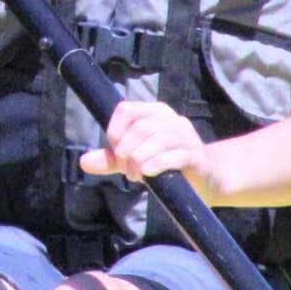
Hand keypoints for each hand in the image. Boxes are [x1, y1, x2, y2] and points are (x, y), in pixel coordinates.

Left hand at [80, 101, 214, 198]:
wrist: (207, 179)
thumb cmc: (166, 165)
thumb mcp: (135, 159)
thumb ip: (111, 159)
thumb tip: (84, 161)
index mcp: (155, 112)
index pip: (126, 109)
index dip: (115, 130)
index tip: (115, 151)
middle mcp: (172, 119)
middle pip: (140, 127)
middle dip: (126, 151)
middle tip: (126, 171)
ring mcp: (186, 136)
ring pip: (156, 139)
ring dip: (139, 160)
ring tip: (136, 175)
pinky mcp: (195, 156)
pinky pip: (173, 155)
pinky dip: (156, 164)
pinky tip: (148, 173)